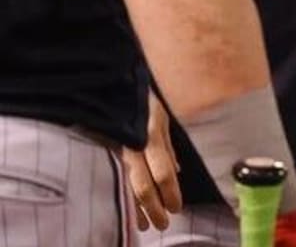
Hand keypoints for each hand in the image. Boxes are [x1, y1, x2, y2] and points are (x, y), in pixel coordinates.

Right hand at [122, 91, 180, 230]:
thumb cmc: (139, 99)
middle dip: (154, 208)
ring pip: (127, 186)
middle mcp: (133, 145)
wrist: (108, 84)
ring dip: (137, 209)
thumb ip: (167, 146)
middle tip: (162, 224)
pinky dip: (124, 197)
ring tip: (145, 225)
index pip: (162, 172)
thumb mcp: (160, 117)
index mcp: (150, 135)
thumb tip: (177, 171)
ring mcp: (116, 149)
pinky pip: (116, 179)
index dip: (170, 193)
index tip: (176, 208)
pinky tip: (127, 210)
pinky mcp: (104, 151)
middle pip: (143, 184)